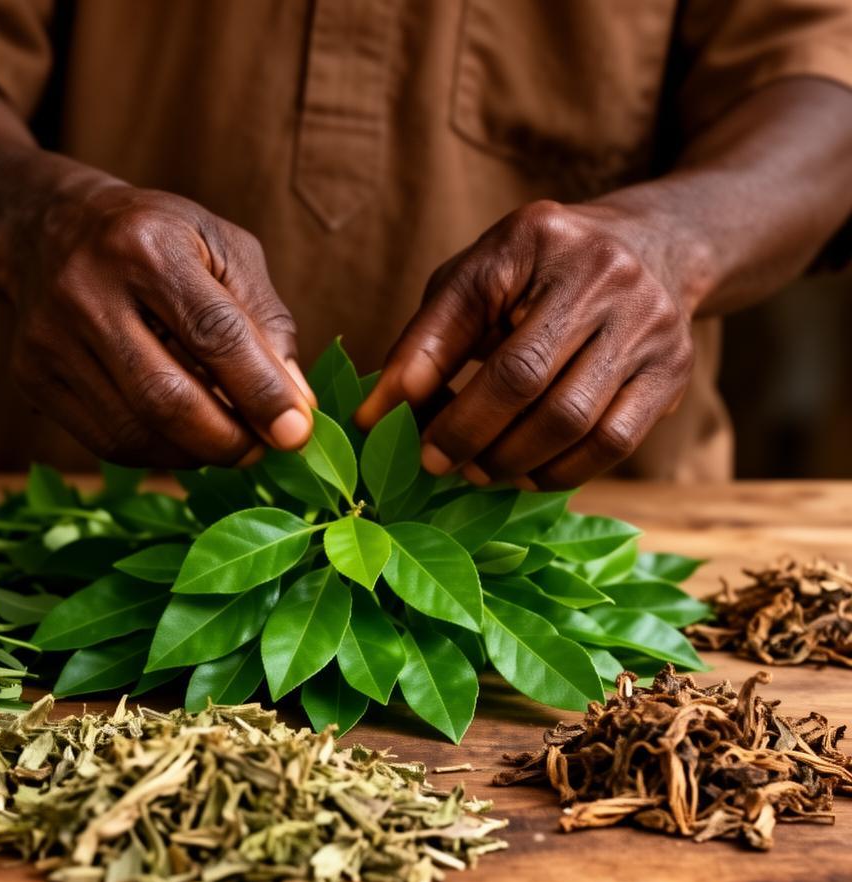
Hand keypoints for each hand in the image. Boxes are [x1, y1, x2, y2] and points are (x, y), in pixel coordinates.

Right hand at [5, 172, 314, 467]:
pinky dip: (159, 454)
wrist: (50, 227)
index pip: (215, 335)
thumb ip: (267, 322)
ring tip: (228, 443)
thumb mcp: (224, 250)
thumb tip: (298, 405)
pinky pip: (107, 441)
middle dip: (229, 439)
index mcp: (146, 245)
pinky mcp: (31, 376)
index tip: (297, 434)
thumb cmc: (159, 239)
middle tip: (262, 450)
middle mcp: (86, 290)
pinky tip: (184, 440)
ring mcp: (49, 337)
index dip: (262, 392)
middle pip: (167, 397)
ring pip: (135, 430)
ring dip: (196, 454)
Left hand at [356, 200, 694, 488]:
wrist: (654, 247)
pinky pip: (613, 444)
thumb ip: (426, 339)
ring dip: (513, 462)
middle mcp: (605, 276)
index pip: (476, 320)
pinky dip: (561, 472)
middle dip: (472, 436)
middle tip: (438, 464)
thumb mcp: (477, 278)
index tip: (397, 433)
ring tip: (477, 472)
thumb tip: (374, 416)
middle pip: (530, 383)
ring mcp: (649, 326)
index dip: (436, 390)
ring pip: (574, 422)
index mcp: (541, 239)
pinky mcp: (673, 373)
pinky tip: (526, 475)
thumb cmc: (539, 272)